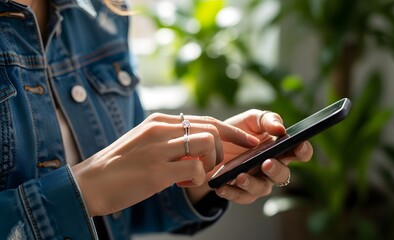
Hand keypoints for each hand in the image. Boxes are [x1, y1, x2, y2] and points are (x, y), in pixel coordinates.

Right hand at [71, 113, 259, 215]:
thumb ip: (171, 139)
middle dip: (227, 148)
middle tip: (217, 165)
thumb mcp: (146, 142)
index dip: (232, 131)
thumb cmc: (119, 166)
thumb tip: (199, 146)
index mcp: (159, 120)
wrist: (88, 183)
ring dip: (211, 164)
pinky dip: (197, 179)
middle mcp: (161, 128)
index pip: (206, 120)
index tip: (249, 140)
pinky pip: (195, 171)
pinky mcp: (156, 170)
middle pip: (212, 128)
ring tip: (194, 174)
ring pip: (208, 144)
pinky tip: (180, 184)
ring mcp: (159, 148)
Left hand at [214, 110, 312, 203]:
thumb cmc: (238, 130)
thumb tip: (280, 128)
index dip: (303, 150)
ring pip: (262, 188)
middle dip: (276, 170)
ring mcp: (258, 181)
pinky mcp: (241, 191)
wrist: (212, 143)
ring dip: (252, 183)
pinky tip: (222, 186)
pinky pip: (240, 196)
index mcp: (280, 149)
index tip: (299, 145)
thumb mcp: (251, 119)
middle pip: (283, 174)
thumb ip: (267, 120)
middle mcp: (273, 168)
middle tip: (267, 163)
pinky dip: (231, 192)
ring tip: (240, 176)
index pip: (299, 152)